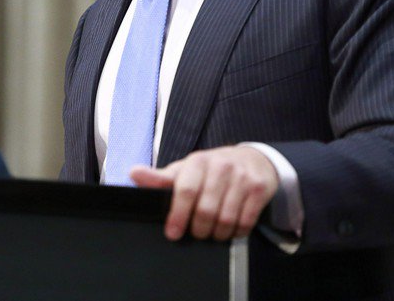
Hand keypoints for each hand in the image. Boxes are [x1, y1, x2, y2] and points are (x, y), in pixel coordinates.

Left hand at [130, 146, 279, 241]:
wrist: (252, 159)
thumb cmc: (212, 169)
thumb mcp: (185, 171)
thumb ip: (160, 178)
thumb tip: (133, 173)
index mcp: (198, 161)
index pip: (185, 190)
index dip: (177, 215)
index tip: (173, 233)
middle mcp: (221, 166)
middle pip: (206, 210)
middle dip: (199, 230)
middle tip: (197, 233)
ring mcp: (242, 176)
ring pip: (226, 219)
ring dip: (218, 234)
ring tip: (214, 232)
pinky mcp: (259, 188)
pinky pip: (245, 221)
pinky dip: (237, 232)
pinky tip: (232, 228)